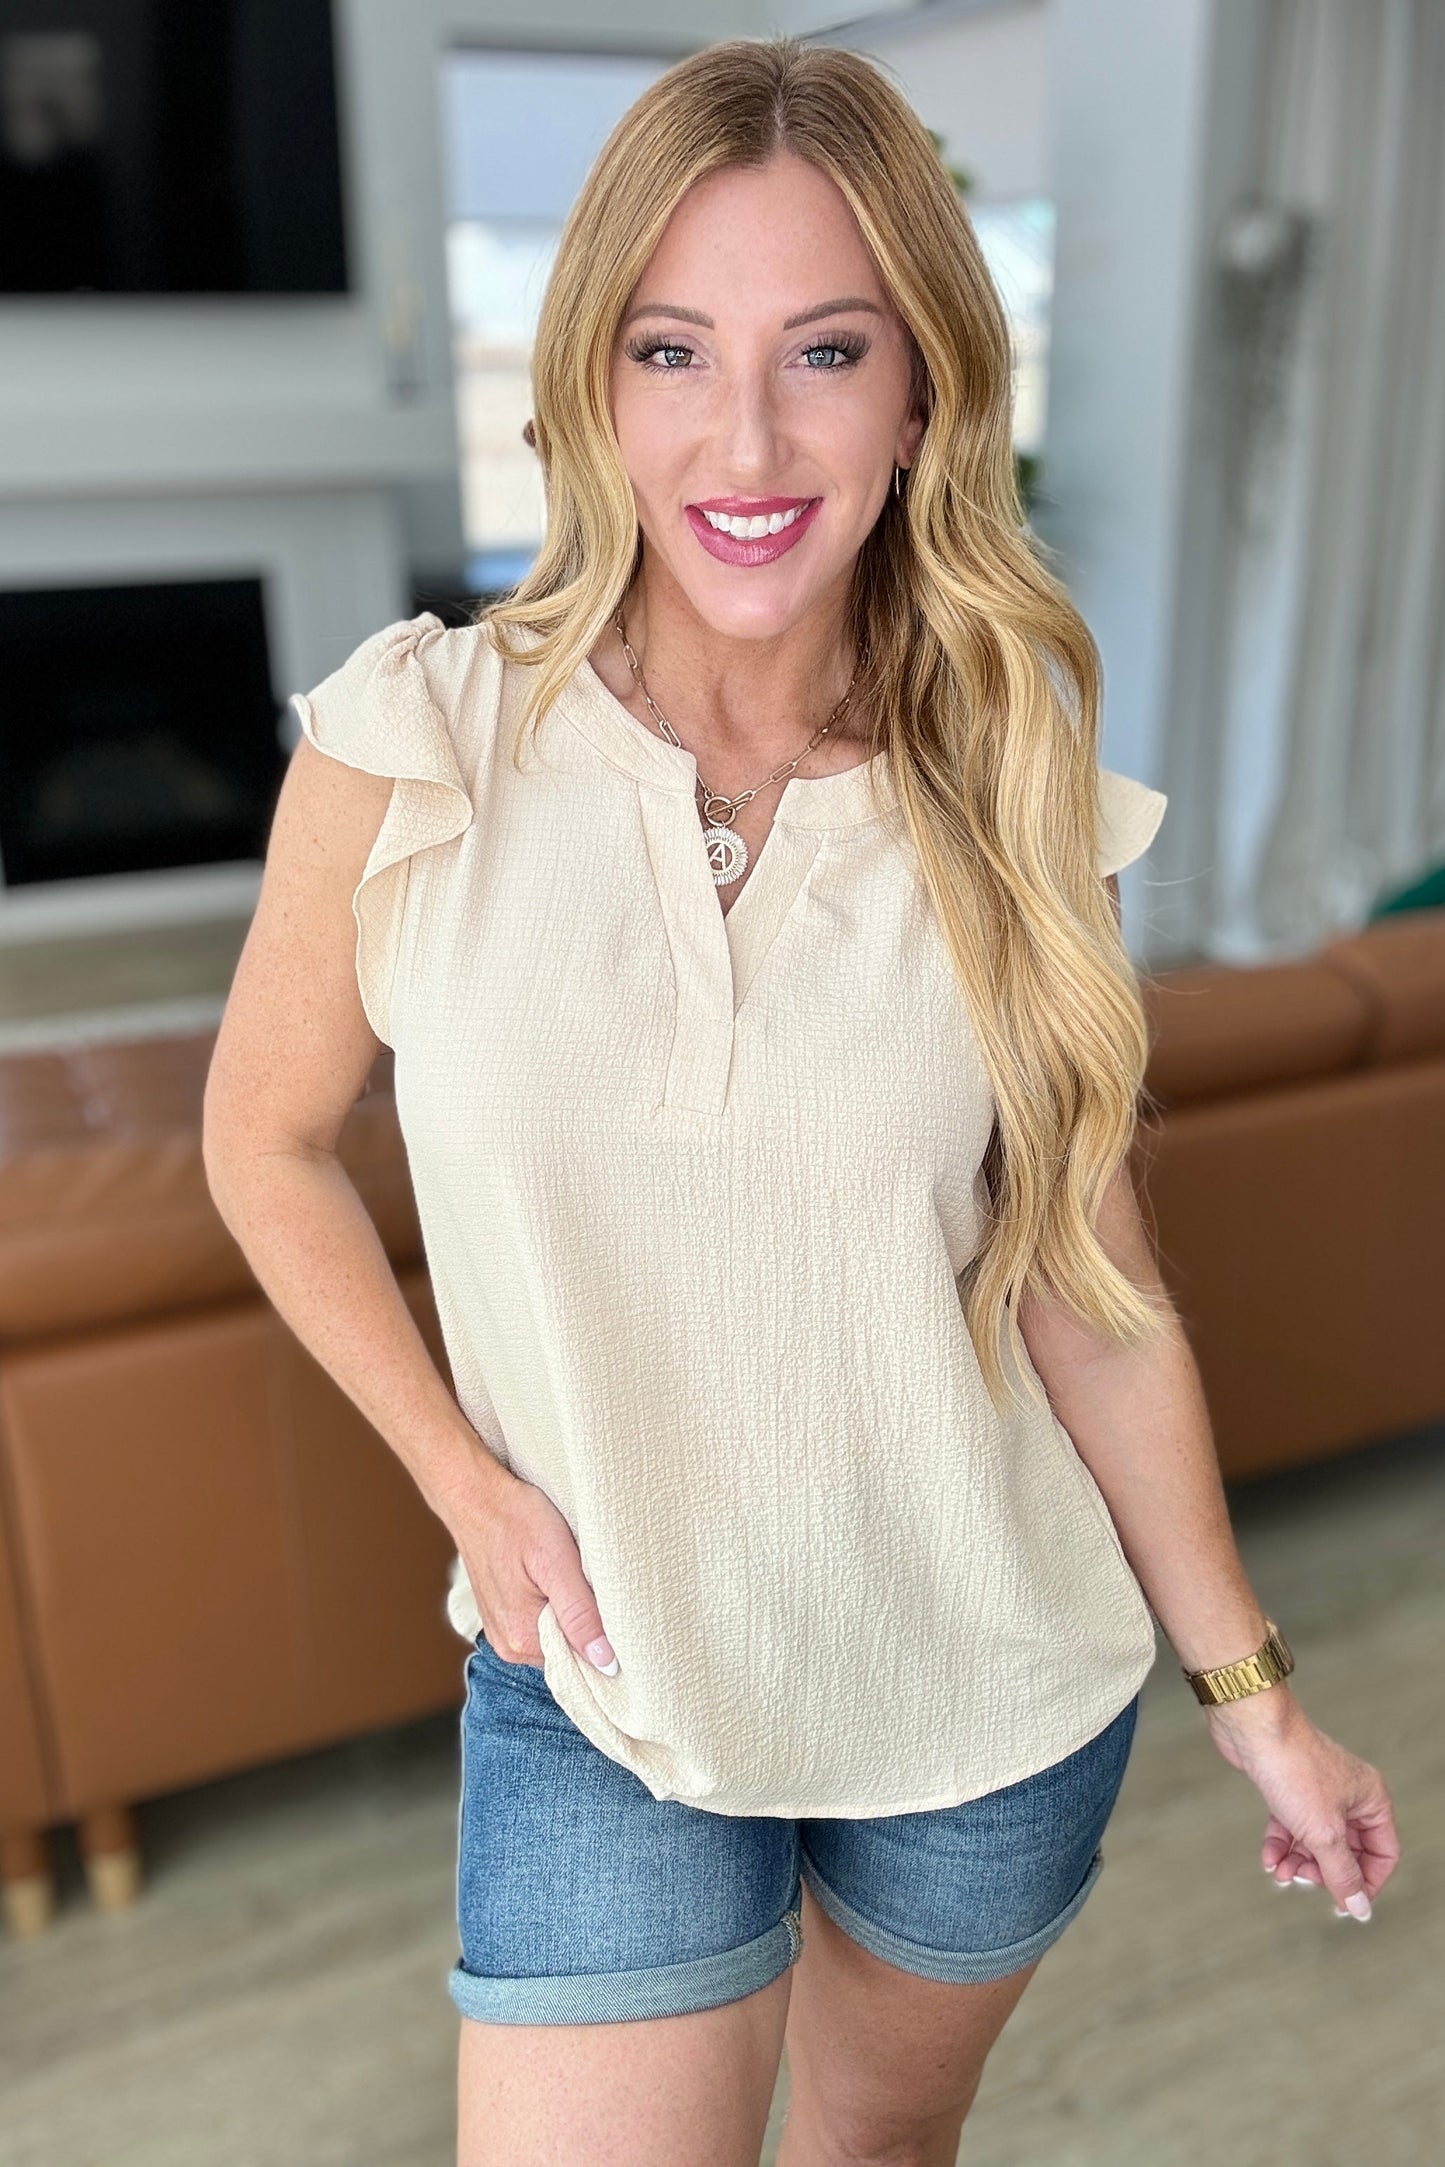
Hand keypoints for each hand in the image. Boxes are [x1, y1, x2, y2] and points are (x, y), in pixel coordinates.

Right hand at [451, 1463, 618, 1674]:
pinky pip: (541, 1622)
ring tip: (570, 1576)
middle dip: (588, 1623)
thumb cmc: (515, 1519)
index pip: (582, 1663)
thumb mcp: (556, 1561)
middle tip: (590, 1583)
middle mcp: (509, 1645)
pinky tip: (554, 1578)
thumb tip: (607, 1663)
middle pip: (570, 1650)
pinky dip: (555, 1603)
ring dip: (572, 1612)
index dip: (605, 1640)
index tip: (614, 1610)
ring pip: (557, 1634)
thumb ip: (581, 1614)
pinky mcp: (503, 1616)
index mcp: (523, 1639)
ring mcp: (503, 1631)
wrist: (474, 1496)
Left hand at [1203, 1685, 1400, 1918]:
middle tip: (1303, 1878)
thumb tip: (1359, 1907)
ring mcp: (1318, 1792)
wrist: (1253, 1728)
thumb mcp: (1323, 1833)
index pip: (1383, 1853)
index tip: (1343, 1902)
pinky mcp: (1290, 1789)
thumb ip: (1342, 1873)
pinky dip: (1281, 1845)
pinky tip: (1269, 1858)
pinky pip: (1292, 1827)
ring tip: (1281, 1871)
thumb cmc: (1294, 1767)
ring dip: (1299, 1861)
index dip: (1366, 1881)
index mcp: (1371, 1799)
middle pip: (1347, 1850)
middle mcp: (1349, 1795)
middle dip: (1325, 1870)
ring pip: (1316, 1841)